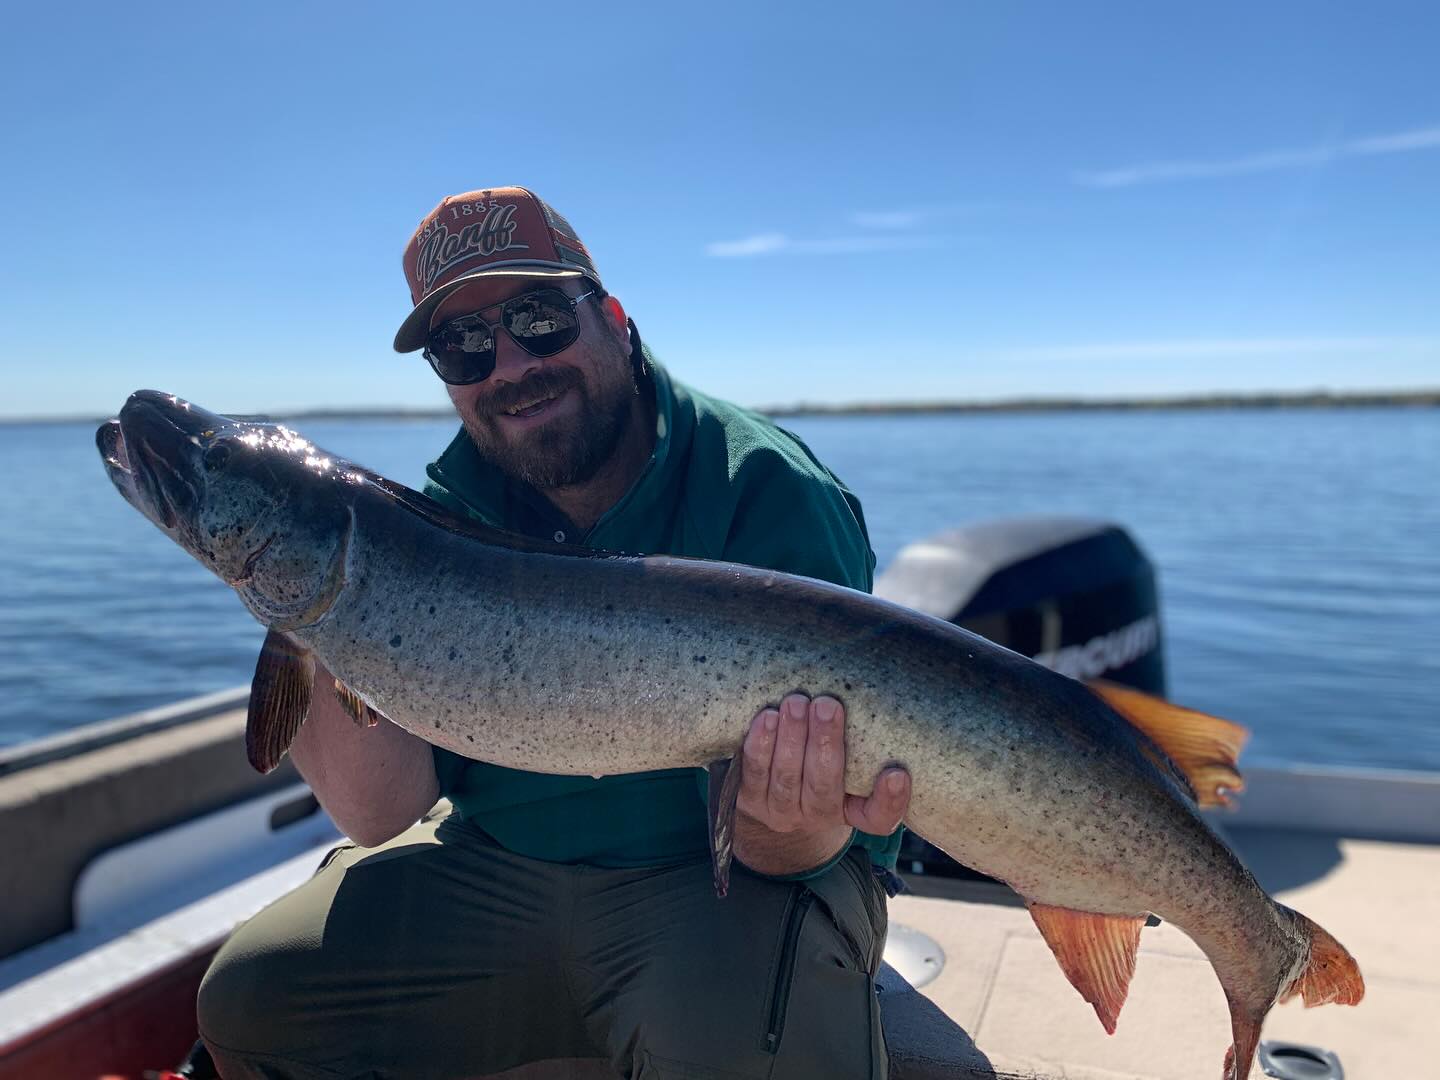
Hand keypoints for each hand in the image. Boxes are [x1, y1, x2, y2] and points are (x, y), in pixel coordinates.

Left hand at [732, 692, 911, 875]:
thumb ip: (860, 738)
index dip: (891, 800)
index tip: (898, 773)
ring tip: (796, 703)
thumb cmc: (821, 765)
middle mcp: (818, 817)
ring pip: (786, 777)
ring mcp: (781, 811)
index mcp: (853, 812)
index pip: (879, 817)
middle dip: (825, 743)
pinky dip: (760, 744)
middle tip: (827, 705)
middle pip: (824, 787)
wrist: (772, 796)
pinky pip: (754, 772)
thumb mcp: (847, 761)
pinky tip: (767, 717)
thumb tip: (866, 684)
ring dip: (791, 737)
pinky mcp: (749, 800)